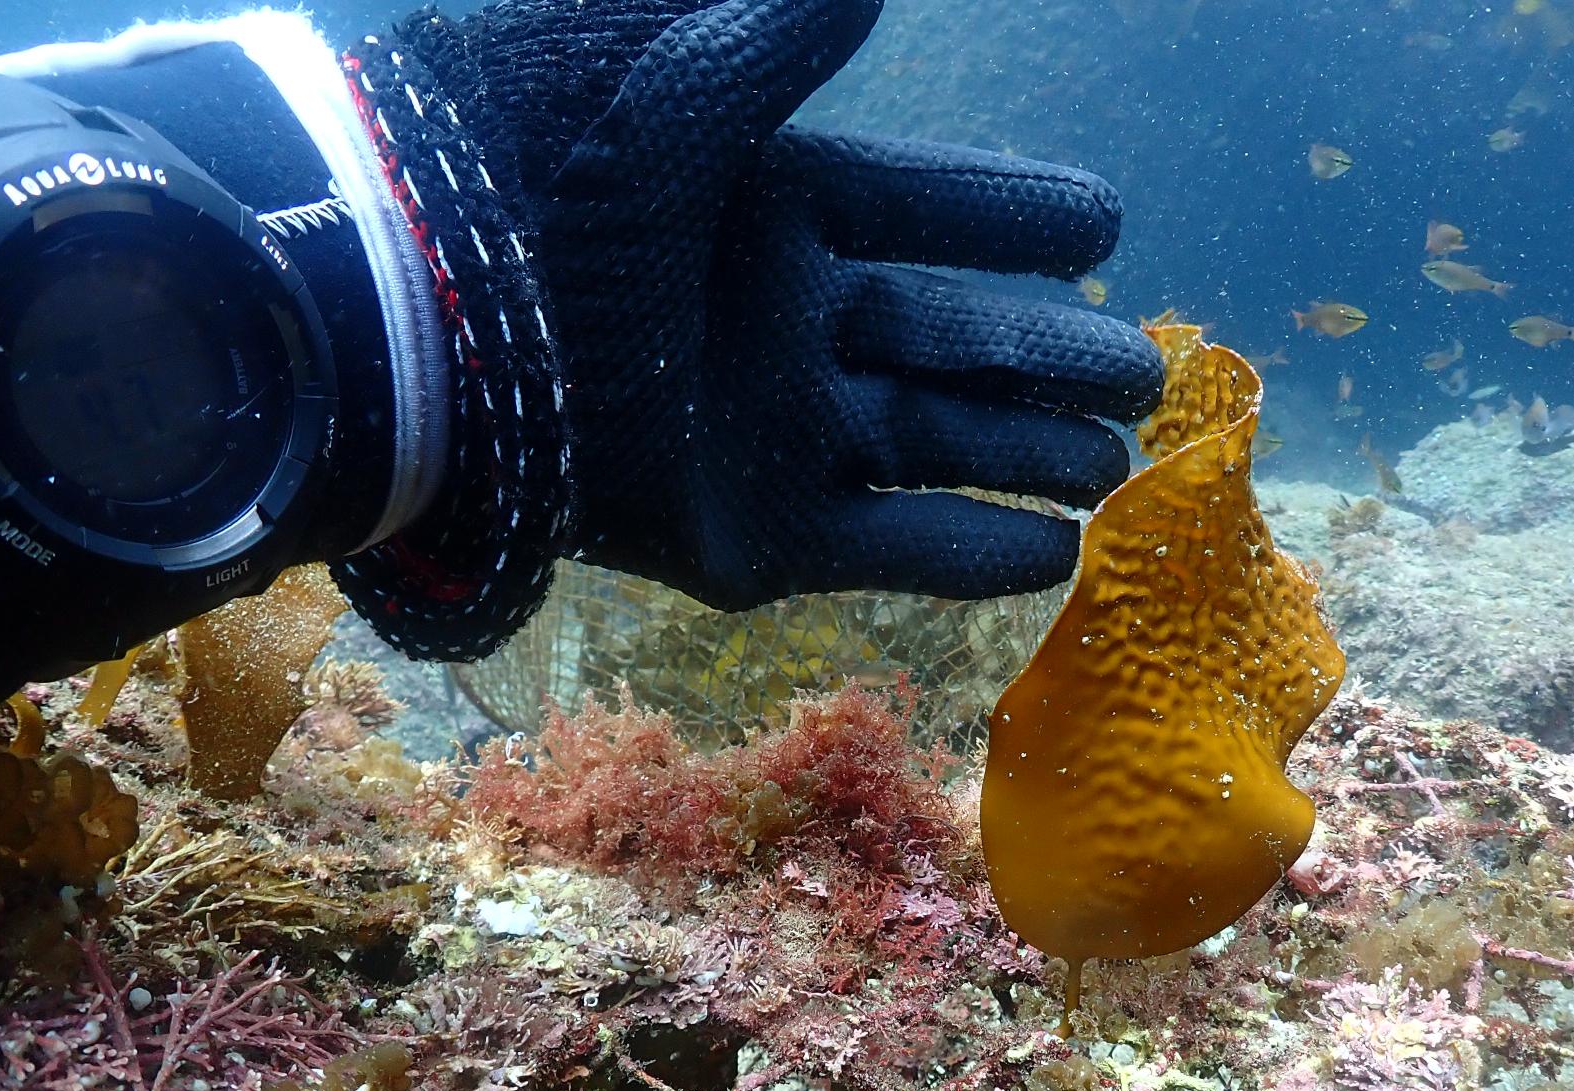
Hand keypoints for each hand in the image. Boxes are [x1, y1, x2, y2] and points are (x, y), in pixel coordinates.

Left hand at [338, 0, 1162, 653]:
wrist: (427, 333)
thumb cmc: (540, 187)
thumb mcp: (670, 85)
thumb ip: (779, 38)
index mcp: (767, 214)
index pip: (924, 213)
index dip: (1015, 219)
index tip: (1103, 225)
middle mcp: (783, 326)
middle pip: (952, 340)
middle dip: (1054, 356)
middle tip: (1146, 374)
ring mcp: (770, 436)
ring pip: (936, 445)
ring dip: (1030, 454)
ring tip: (1120, 466)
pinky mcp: (751, 539)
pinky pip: (888, 549)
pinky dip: (972, 556)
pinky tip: (1056, 555)